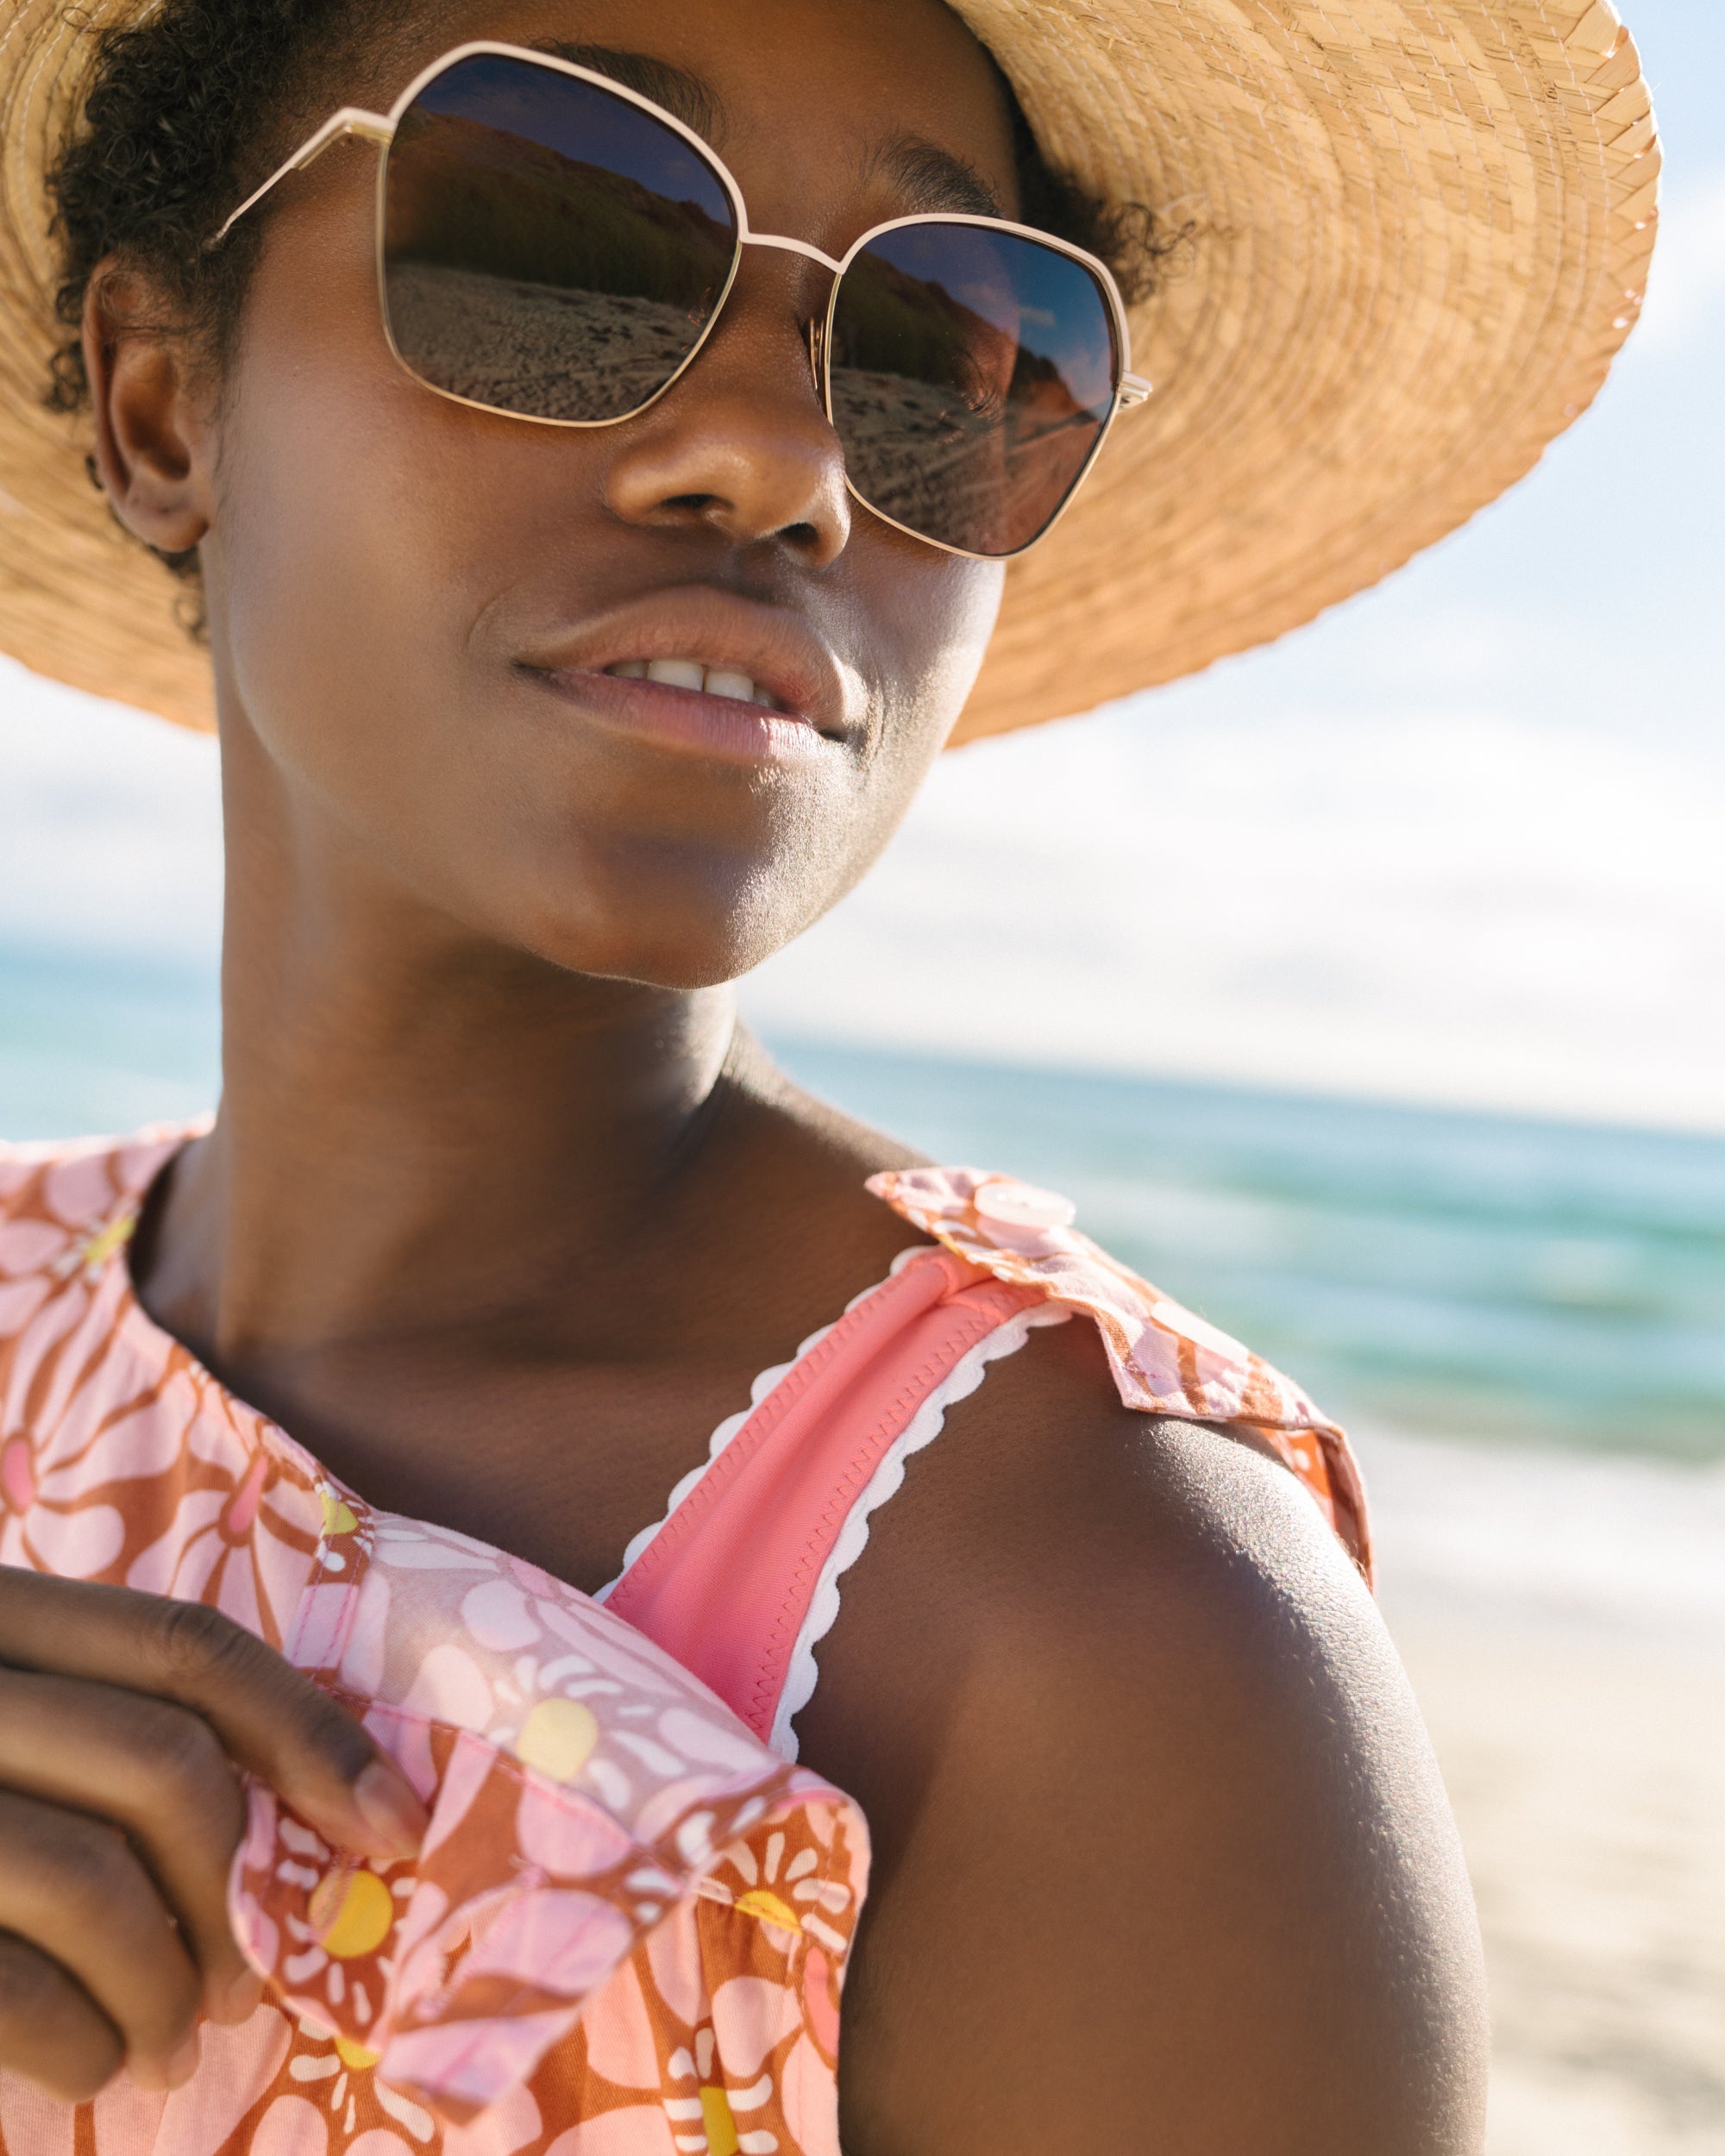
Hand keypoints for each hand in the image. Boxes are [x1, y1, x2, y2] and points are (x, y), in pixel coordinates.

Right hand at [0, 1568, 427, 2102]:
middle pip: (160, 1767)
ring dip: (162, 1986)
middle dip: (234, 1886)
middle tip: (247, 1980)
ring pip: (90, 1882)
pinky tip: (86, 2069)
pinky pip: (6, 1985)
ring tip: (166, 2042)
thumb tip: (301, 1815)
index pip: (185, 1648)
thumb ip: (97, 1732)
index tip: (392, 1819)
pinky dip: (73, 2041)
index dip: (309, 1730)